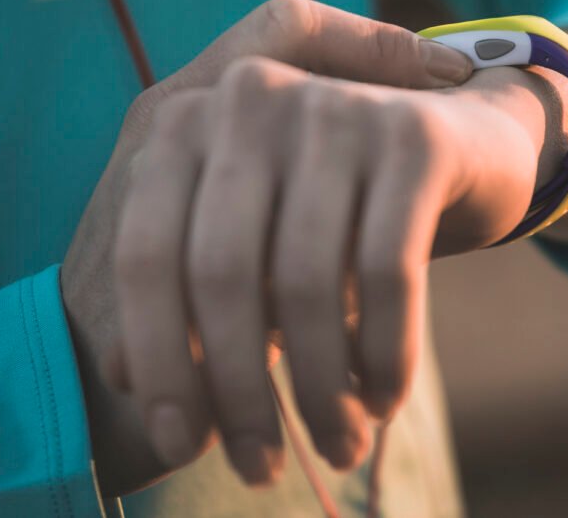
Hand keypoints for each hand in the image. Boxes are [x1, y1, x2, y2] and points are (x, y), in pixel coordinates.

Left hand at [59, 0, 474, 495]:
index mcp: (185, 120)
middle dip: (239, 391)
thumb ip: (178, 288)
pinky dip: (386, 352)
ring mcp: (334, 110)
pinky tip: (384, 399)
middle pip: (221, 274)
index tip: (183, 443)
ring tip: (336, 446)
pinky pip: (386, 270)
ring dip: (319, 390)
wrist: (449, 141)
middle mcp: (251, 99)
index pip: (145, 255)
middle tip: (260, 467)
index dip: (159, 359)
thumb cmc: (323, 204)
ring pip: (306, 283)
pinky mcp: (413, 137)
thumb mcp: (242, 233)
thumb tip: (118, 377)